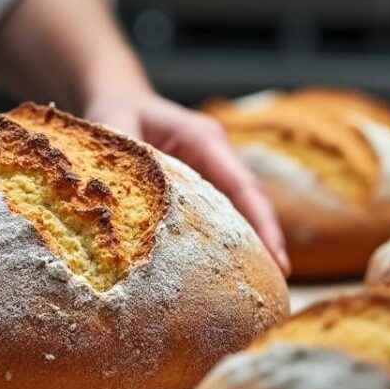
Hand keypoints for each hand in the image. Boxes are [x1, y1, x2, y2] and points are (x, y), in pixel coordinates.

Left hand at [0, 0, 288, 273]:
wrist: (118, 100)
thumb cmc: (116, 110)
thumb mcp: (113, 126)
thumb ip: (120, 159)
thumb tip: (116, 198)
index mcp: (203, 138)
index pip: (242, 184)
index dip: (262, 221)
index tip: (277, 258)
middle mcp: (216, 155)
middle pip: (251, 202)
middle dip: (266, 241)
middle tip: (276, 285)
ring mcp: (213, 170)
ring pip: (240, 211)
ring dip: (250, 245)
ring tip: (259, 288)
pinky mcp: (203, 186)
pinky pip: (222, 215)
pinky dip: (227, 242)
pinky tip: (227, 274)